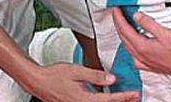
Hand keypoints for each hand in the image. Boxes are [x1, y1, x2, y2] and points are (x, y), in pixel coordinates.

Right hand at [19, 62, 139, 101]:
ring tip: (123, 97)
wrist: (37, 81)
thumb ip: (95, 76)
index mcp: (82, 98)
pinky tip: (105, 97)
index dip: (123, 97)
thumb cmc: (53, 75)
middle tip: (134, 97)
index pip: (108, 100)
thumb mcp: (76, 71)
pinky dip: (100, 101)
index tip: (134, 94)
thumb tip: (112, 79)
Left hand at [110, 7, 170, 80]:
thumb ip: (149, 24)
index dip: (119, 18)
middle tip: (116, 14)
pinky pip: (135, 56)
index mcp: (142, 47)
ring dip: (124, 35)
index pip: (125, 30)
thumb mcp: (165, 33)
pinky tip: (134, 47)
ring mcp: (145, 62)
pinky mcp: (151, 66)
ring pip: (128, 47)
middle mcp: (141, 56)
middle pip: (124, 38)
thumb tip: (136, 16)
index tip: (116, 10)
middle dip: (119, 25)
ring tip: (123, 26)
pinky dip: (131, 48)